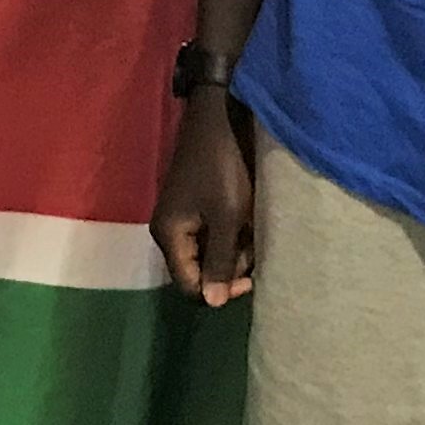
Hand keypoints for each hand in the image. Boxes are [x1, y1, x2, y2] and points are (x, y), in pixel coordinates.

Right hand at [151, 97, 256, 305]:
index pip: (189, 285)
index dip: (218, 290)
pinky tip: (248, 221)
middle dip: (230, 268)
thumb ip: (221, 261)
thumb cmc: (223, 168)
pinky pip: (213, 235)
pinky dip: (232, 234)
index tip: (250, 279)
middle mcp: (170, 232)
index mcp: (169, 236)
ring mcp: (183, 218)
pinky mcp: (196, 207)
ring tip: (254, 231)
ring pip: (209, 254)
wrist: (220, 119)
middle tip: (255, 251)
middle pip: (199, 271)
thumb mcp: (227, 217)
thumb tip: (213, 304)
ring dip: (234, 250)